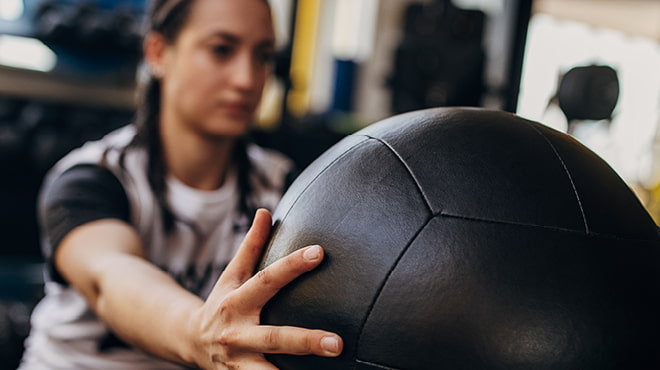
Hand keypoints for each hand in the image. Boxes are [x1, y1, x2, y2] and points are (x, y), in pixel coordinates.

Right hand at [188, 209, 342, 368]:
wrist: (189, 341)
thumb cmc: (222, 301)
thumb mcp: (232, 274)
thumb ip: (251, 245)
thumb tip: (266, 211)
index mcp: (238, 300)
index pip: (268, 279)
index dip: (292, 265)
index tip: (319, 252)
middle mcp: (237, 333)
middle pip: (274, 338)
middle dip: (305, 342)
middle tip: (338, 343)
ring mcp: (239, 361)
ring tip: (330, 369)